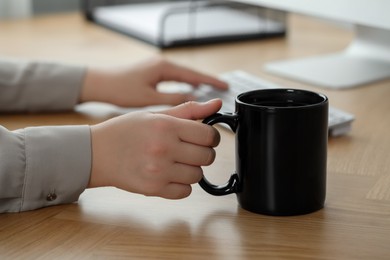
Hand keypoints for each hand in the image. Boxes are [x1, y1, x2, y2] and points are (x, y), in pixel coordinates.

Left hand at [80, 57, 227, 106]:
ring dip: (196, 83)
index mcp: (163, 67)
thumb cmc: (120, 89)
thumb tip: (193, 101)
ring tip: (210, 91)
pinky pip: (174, 79)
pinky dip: (184, 85)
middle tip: (222, 88)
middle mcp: (162, 64)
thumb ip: (172, 99)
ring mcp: (157, 68)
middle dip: (206, 81)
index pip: (193, 75)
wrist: (100, 83)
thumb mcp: (149, 98)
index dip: (210, 81)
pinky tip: (188, 92)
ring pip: (182, 76)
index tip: (224, 87)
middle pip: (190, 73)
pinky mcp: (152, 73)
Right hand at [88, 99, 221, 198]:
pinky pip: (185, 191)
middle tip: (189, 149)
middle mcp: (163, 149)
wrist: (96, 153)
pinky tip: (169, 174)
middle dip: (203, 152)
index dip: (211, 136)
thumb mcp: (155, 113)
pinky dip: (181, 184)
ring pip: (198, 175)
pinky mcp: (153, 189)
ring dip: (191, 169)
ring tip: (176, 161)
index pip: (208, 135)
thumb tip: (217, 104)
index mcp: (166, 126)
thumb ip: (189, 110)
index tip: (204, 137)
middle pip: (207, 156)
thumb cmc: (125, 130)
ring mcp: (158, 171)